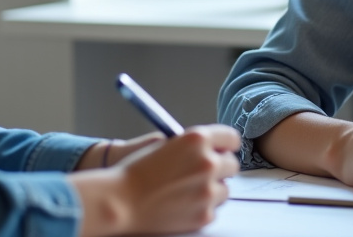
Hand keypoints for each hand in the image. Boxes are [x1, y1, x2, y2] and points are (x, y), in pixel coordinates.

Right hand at [72, 124, 240, 236]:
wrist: (121, 200)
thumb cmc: (137, 170)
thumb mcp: (166, 144)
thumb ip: (193, 145)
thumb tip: (213, 149)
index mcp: (197, 139)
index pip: (231, 138)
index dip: (225, 145)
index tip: (222, 150)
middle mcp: (207, 163)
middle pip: (232, 164)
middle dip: (220, 167)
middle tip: (203, 172)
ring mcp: (208, 190)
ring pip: (225, 189)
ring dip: (212, 188)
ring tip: (188, 189)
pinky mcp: (204, 214)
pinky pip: (214, 208)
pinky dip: (202, 207)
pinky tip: (182, 203)